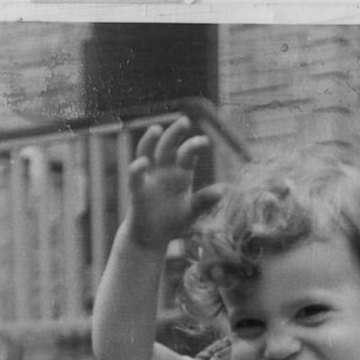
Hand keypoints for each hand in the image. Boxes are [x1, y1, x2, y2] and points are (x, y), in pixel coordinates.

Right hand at [125, 115, 223, 248]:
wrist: (153, 238)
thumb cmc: (173, 222)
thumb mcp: (192, 212)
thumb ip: (204, 201)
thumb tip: (224, 190)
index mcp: (180, 173)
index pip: (187, 154)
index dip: (194, 146)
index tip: (205, 142)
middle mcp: (163, 170)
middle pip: (168, 146)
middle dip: (175, 134)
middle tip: (184, 121)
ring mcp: (149, 178)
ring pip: (147, 152)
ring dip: (150, 141)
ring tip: (157, 129)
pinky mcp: (137, 191)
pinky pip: (135, 177)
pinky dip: (138, 169)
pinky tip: (143, 163)